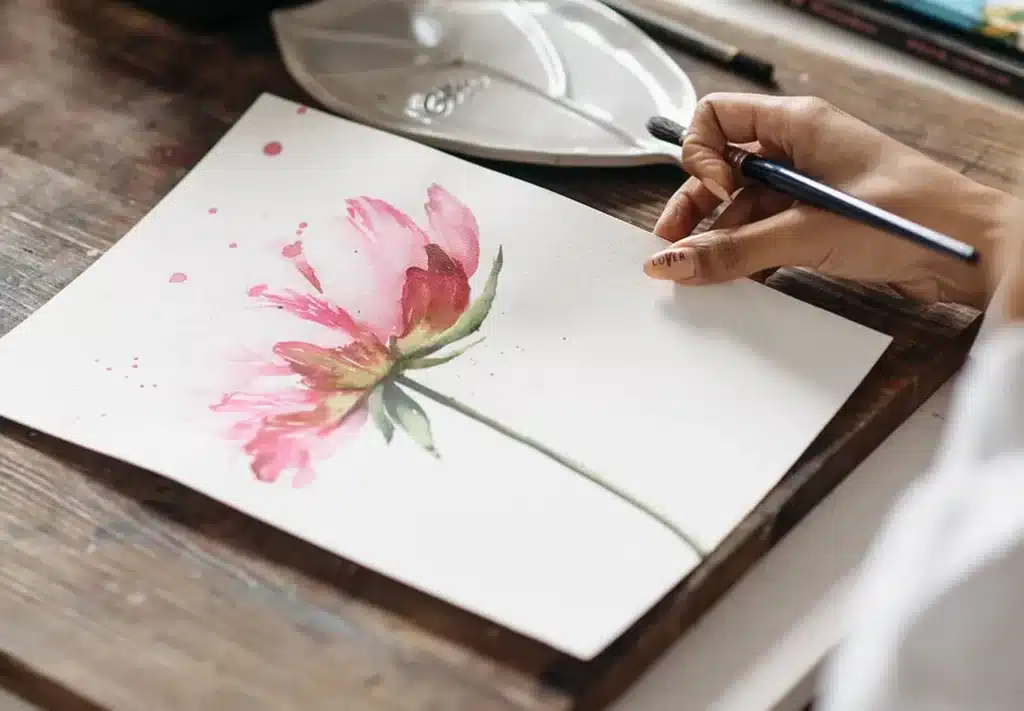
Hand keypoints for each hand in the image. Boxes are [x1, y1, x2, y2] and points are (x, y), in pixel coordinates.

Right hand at [643, 93, 1021, 307]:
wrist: (969, 252)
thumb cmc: (912, 216)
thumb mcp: (809, 233)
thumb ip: (734, 249)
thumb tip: (673, 261)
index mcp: (797, 125)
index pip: (717, 118)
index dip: (701, 156)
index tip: (716, 195)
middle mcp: (798, 150)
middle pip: (720, 168)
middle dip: (694, 206)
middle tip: (673, 246)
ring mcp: (806, 187)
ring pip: (740, 206)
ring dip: (718, 238)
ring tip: (702, 273)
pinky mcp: (816, 221)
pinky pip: (763, 231)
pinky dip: (744, 254)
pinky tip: (735, 278)